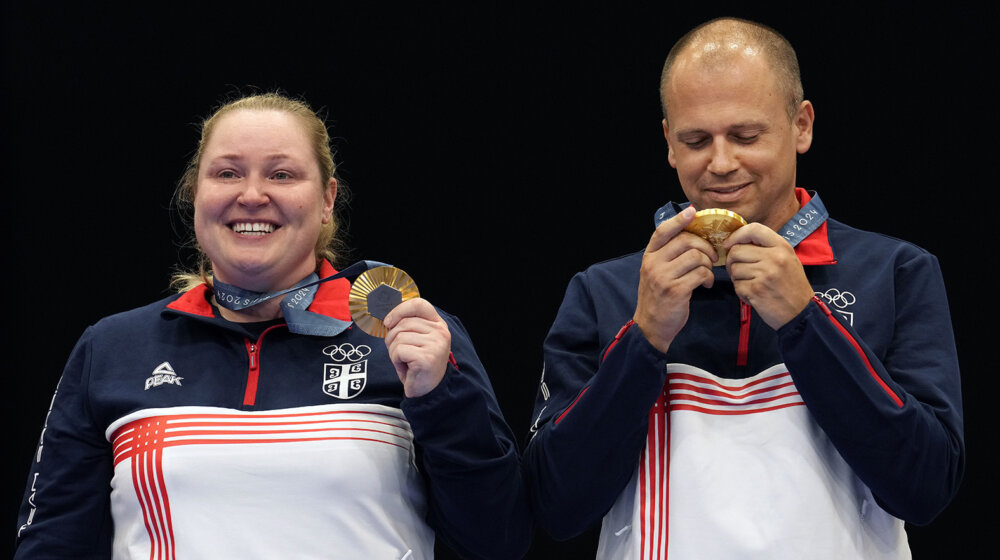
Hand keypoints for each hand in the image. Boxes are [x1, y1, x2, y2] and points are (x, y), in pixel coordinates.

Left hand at [383, 298, 451, 397]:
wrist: (426, 390)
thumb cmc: (417, 364)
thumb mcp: (415, 340)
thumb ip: (407, 325)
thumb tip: (388, 319)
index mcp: (438, 324)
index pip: (419, 304)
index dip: (400, 310)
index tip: (389, 322)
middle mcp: (440, 332)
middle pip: (403, 323)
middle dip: (393, 338)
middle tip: (402, 353)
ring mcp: (435, 344)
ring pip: (398, 337)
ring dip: (394, 352)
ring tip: (406, 361)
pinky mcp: (427, 357)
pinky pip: (399, 350)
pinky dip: (396, 360)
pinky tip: (406, 367)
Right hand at [633, 206, 716, 352]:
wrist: (651, 326)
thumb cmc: (658, 297)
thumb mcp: (655, 272)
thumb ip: (668, 255)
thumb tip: (691, 236)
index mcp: (649, 256)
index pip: (663, 230)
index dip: (679, 219)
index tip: (692, 211)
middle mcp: (653, 264)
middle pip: (686, 241)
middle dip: (705, 247)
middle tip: (712, 257)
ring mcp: (663, 277)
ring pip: (696, 257)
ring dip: (708, 264)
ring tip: (707, 274)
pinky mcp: (675, 290)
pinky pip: (700, 274)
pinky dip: (708, 278)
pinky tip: (705, 285)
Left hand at [723, 223, 813, 329]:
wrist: (801, 312)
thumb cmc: (792, 286)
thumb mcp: (787, 259)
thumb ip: (767, 248)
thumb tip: (738, 241)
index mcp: (782, 247)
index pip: (754, 229)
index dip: (736, 235)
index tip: (729, 244)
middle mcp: (774, 257)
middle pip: (736, 250)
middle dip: (732, 261)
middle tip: (739, 271)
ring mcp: (765, 274)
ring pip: (734, 268)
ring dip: (737, 278)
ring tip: (751, 284)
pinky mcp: (756, 290)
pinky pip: (737, 285)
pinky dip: (741, 292)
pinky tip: (753, 295)